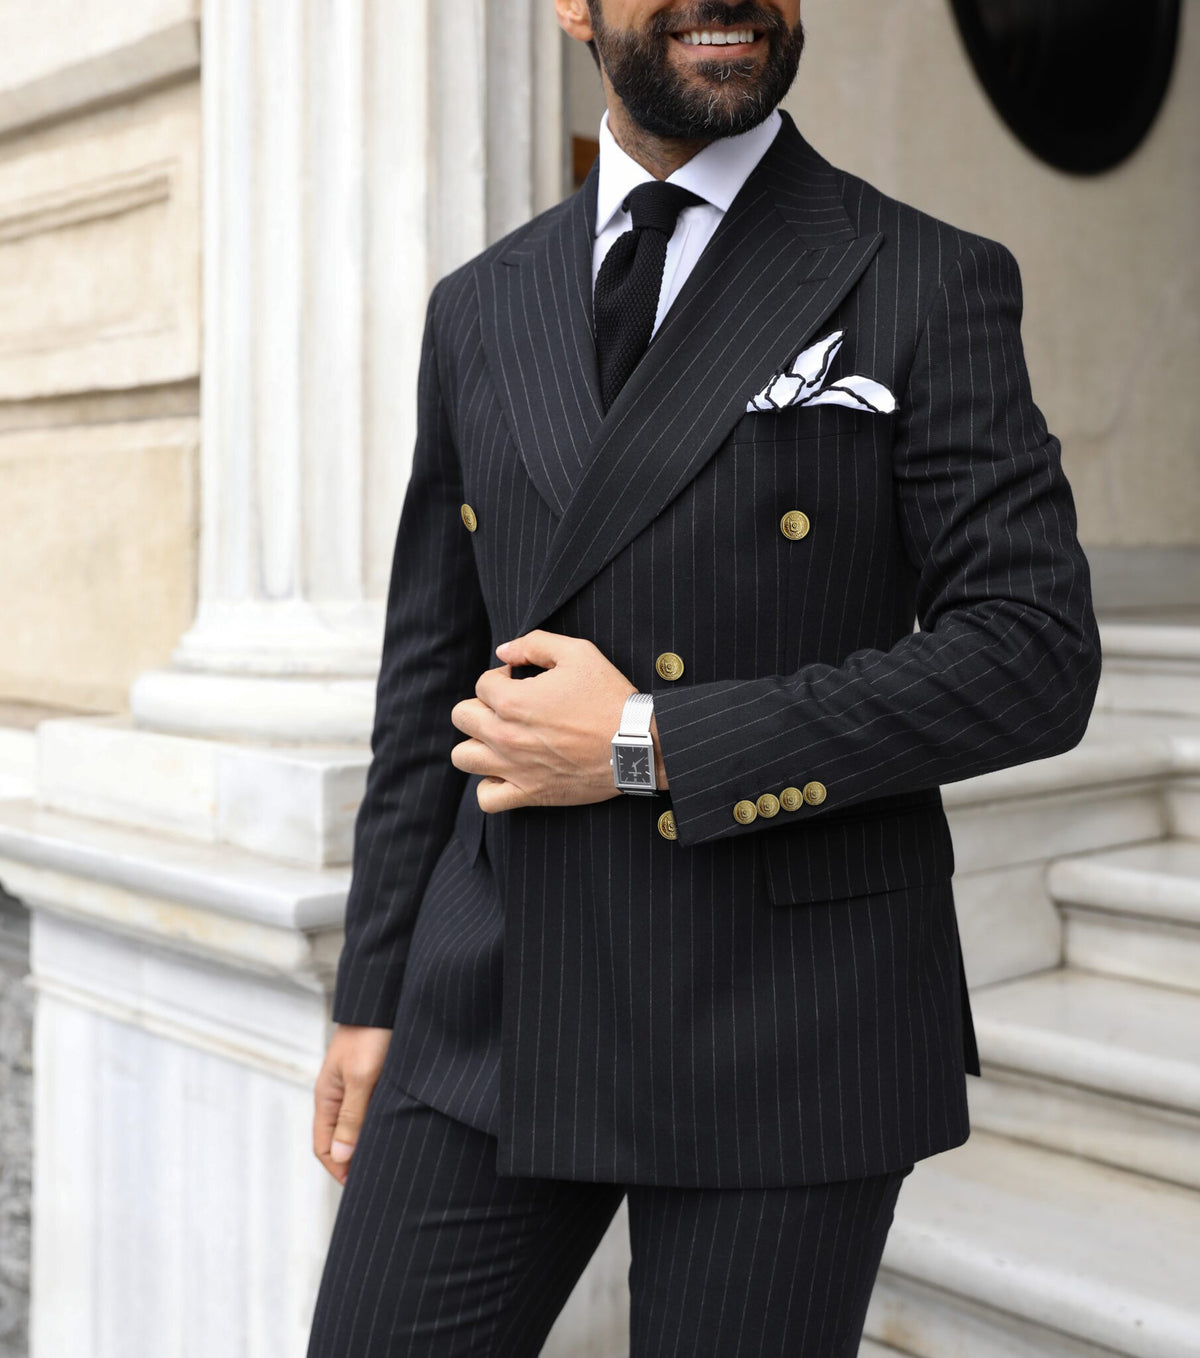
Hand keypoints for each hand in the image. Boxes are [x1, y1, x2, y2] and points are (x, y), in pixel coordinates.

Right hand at [312, 1024, 391, 1184]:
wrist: (384, 1001)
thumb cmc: (371, 1035)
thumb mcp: (362, 1078)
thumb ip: (352, 1117)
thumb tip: (342, 1158)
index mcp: (327, 1098)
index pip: (324, 1147)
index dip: (340, 1169)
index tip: (360, 1184)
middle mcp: (338, 1095)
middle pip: (340, 1140)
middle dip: (354, 1161)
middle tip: (377, 1178)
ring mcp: (354, 1087)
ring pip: (356, 1126)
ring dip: (367, 1142)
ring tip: (388, 1158)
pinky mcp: (372, 1077)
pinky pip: (369, 1110)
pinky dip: (378, 1124)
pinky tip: (395, 1129)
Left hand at [450, 629, 663, 810]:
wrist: (637, 745)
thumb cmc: (609, 697)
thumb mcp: (578, 653)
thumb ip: (534, 644)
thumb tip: (504, 651)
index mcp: (512, 701)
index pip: (482, 684)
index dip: (503, 677)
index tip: (523, 680)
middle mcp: (504, 736)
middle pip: (462, 716)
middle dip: (483, 705)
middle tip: (510, 707)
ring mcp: (514, 768)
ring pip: (463, 757)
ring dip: (477, 744)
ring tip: (501, 738)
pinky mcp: (529, 794)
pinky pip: (486, 799)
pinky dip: (489, 786)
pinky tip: (506, 772)